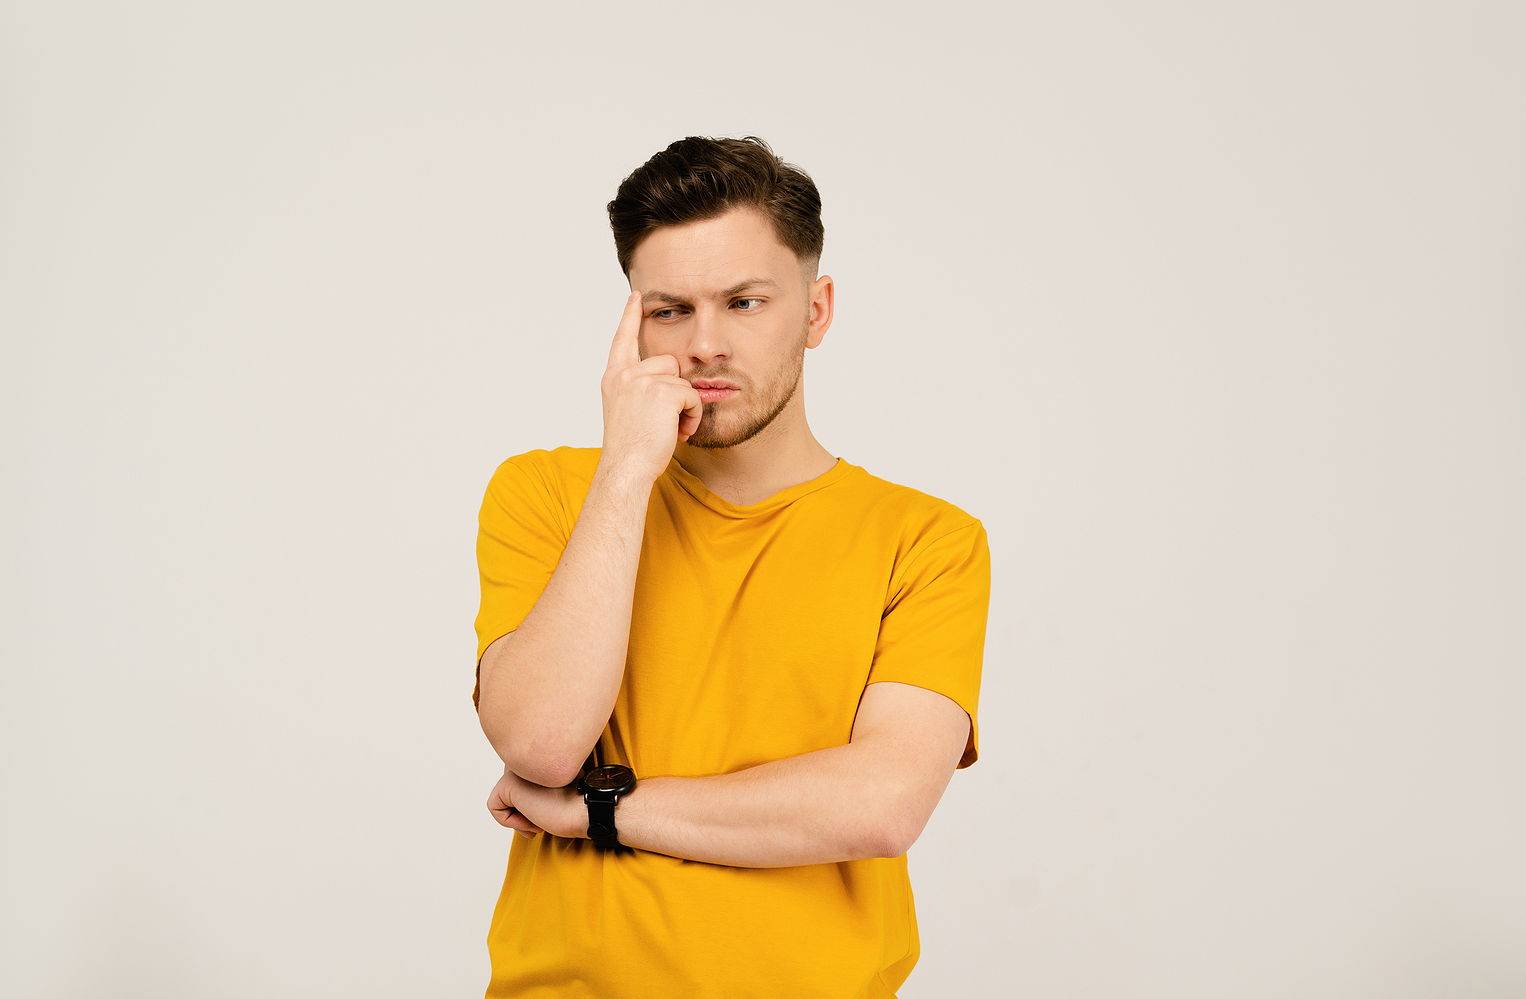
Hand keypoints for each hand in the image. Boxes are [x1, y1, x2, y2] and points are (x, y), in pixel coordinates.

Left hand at [487, 764, 584, 840]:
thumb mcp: (557, 788)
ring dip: (520, 816)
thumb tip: (521, 795)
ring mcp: (516, 767)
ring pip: (504, 798)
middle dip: (522, 809)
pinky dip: (510, 822)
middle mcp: (526, 755)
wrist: (588, 809)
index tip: (548, 810)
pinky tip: (532, 819)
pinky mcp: (508, 783)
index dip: (530, 802)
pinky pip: (495, 808)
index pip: (521, 780)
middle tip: (542, 817)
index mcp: (539, 753)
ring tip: (540, 818)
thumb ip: (538, 783)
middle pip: (511, 789)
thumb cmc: (578, 803)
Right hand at [598, 290, 703, 485]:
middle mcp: (625, 375)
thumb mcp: (626, 411)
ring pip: (683, 380)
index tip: (635, 296)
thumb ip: (639, 389)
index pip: (622, 340)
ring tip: (671, 429)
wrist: (626, 469)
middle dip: (676, 390)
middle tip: (667, 420)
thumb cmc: (629, 450)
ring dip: (685, 405)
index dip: (629, 317)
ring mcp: (642, 381)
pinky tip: (677, 433)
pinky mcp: (663, 392)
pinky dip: (692, 416)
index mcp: (613, 378)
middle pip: (668, 362)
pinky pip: (693, 396)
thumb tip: (671, 379)